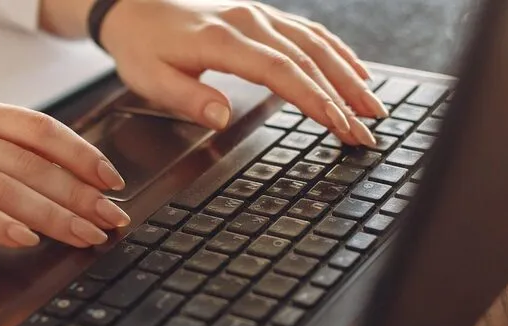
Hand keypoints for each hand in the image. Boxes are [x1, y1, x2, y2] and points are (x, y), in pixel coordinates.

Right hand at [0, 94, 129, 251]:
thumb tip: (59, 181)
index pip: (38, 128)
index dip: (82, 155)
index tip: (113, 181)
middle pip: (31, 161)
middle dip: (81, 194)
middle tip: (113, 219)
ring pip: (8, 186)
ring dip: (54, 214)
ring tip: (86, 236)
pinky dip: (1, 225)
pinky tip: (26, 240)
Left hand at [96, 0, 387, 145]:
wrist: (134, 7)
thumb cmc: (141, 45)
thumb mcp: (150, 79)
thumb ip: (187, 97)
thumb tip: (222, 117)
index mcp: (223, 40)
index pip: (281, 71)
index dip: (314, 98)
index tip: (338, 124)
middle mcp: (249, 22)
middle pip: (308, 59)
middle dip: (343, 97)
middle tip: (368, 131)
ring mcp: (259, 15)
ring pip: (316, 44)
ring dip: (349, 76)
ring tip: (373, 108)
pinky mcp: (262, 16)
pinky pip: (308, 32)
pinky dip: (337, 52)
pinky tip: (356, 72)